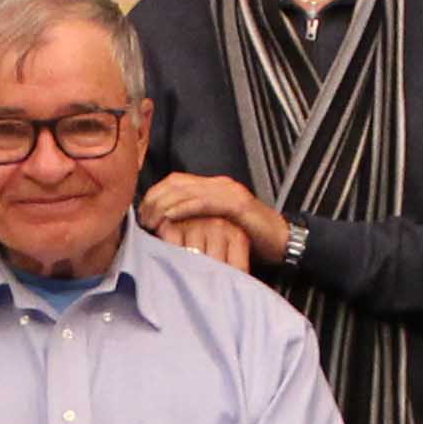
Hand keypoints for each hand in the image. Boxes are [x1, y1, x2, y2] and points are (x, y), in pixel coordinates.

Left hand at [143, 174, 274, 268]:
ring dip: (165, 204)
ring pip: (187, 190)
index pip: (174, 182)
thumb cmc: (247, 238)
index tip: (141, 214)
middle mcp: (219, 183)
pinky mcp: (238, 204)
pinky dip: (185, 208)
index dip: (154, 195)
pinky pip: (205, 202)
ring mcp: (229, 191)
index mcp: (212, 186)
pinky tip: (171, 216)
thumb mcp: (216, 227)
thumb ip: (196, 222)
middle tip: (142, 218)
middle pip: (176, 183)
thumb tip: (166, 228)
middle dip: (154, 199)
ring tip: (151, 220)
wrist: (281, 241)